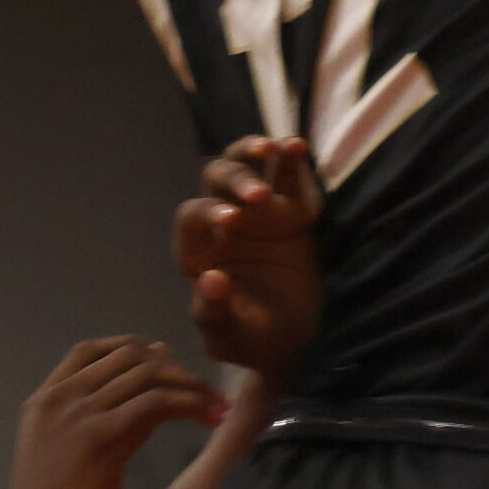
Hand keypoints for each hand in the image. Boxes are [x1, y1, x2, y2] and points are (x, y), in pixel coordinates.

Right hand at [9, 338, 221, 488]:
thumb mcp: (81, 440)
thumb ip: (117, 398)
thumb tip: (161, 349)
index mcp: (43, 401)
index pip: (89, 350)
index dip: (132, 348)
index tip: (164, 360)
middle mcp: (56, 401)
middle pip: (127, 356)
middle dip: (171, 367)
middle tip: (200, 389)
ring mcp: (74, 416)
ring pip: (148, 374)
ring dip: (190, 384)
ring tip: (214, 404)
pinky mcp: (97, 437)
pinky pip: (155, 403)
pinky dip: (190, 403)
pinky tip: (208, 416)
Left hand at [172, 136, 322, 387]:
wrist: (292, 342)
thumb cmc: (250, 341)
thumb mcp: (227, 337)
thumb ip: (213, 311)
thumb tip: (210, 277)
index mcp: (198, 253)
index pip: (192, 218)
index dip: (208, 212)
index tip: (233, 221)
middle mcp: (222, 224)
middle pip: (215, 181)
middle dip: (234, 181)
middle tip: (258, 197)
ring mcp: (256, 213)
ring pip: (244, 164)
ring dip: (254, 151)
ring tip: (275, 149)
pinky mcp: (289, 209)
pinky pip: (287, 175)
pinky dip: (290, 157)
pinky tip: (297, 147)